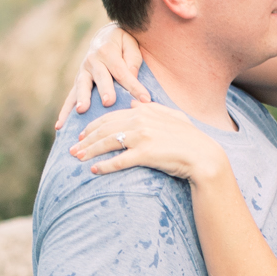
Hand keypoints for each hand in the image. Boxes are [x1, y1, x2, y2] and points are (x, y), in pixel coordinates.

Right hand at [56, 23, 149, 127]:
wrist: (103, 37)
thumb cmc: (122, 43)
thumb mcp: (130, 44)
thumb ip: (132, 59)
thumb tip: (131, 76)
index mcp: (107, 51)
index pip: (123, 72)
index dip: (135, 86)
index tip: (146, 100)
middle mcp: (92, 60)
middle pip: (101, 77)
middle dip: (105, 89)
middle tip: (108, 101)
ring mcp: (83, 72)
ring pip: (82, 86)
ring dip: (82, 98)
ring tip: (81, 110)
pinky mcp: (78, 82)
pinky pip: (70, 97)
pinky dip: (65, 111)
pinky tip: (60, 125)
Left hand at [75, 103, 232, 184]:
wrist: (204, 156)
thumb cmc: (191, 139)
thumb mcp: (174, 117)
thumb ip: (153, 108)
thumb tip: (135, 104)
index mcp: (145, 111)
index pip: (111, 117)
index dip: (93, 126)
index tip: (82, 135)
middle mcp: (140, 121)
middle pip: (104, 129)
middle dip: (86, 139)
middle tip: (72, 149)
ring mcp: (142, 137)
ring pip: (107, 143)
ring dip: (89, 151)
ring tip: (77, 159)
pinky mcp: (145, 155)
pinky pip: (119, 161)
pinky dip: (104, 166)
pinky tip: (94, 171)